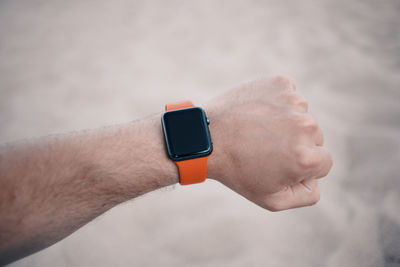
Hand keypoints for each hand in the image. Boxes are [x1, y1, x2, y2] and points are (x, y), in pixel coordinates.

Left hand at [206, 76, 332, 210]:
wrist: (206, 137)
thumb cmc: (237, 171)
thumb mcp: (272, 200)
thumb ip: (306, 195)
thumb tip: (317, 179)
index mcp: (307, 157)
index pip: (323, 162)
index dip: (301, 167)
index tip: (277, 163)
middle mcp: (306, 126)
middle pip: (314, 138)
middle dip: (295, 144)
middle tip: (264, 148)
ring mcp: (293, 101)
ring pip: (301, 116)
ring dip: (285, 123)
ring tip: (257, 131)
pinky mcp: (280, 83)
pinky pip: (289, 96)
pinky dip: (277, 103)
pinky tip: (257, 113)